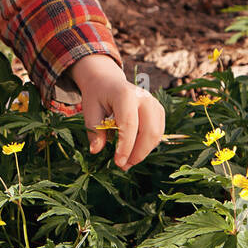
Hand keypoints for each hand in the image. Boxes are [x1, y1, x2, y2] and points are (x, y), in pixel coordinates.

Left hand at [68, 53, 164, 170]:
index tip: (118, 163)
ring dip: (144, 152)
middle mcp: (144, 97)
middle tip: (123, 166)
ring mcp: (153, 103)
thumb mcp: (89, 110)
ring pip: (156, 134)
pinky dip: (148, 145)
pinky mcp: (158, 110)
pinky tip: (134, 151)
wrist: (107, 81)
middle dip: (138, 153)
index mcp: (125, 94)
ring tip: (127, 162)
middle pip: (150, 131)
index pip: (129, 125)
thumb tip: (96, 150)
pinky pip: (158, 132)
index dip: (126, 147)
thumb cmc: (97, 96)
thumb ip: (94, 130)